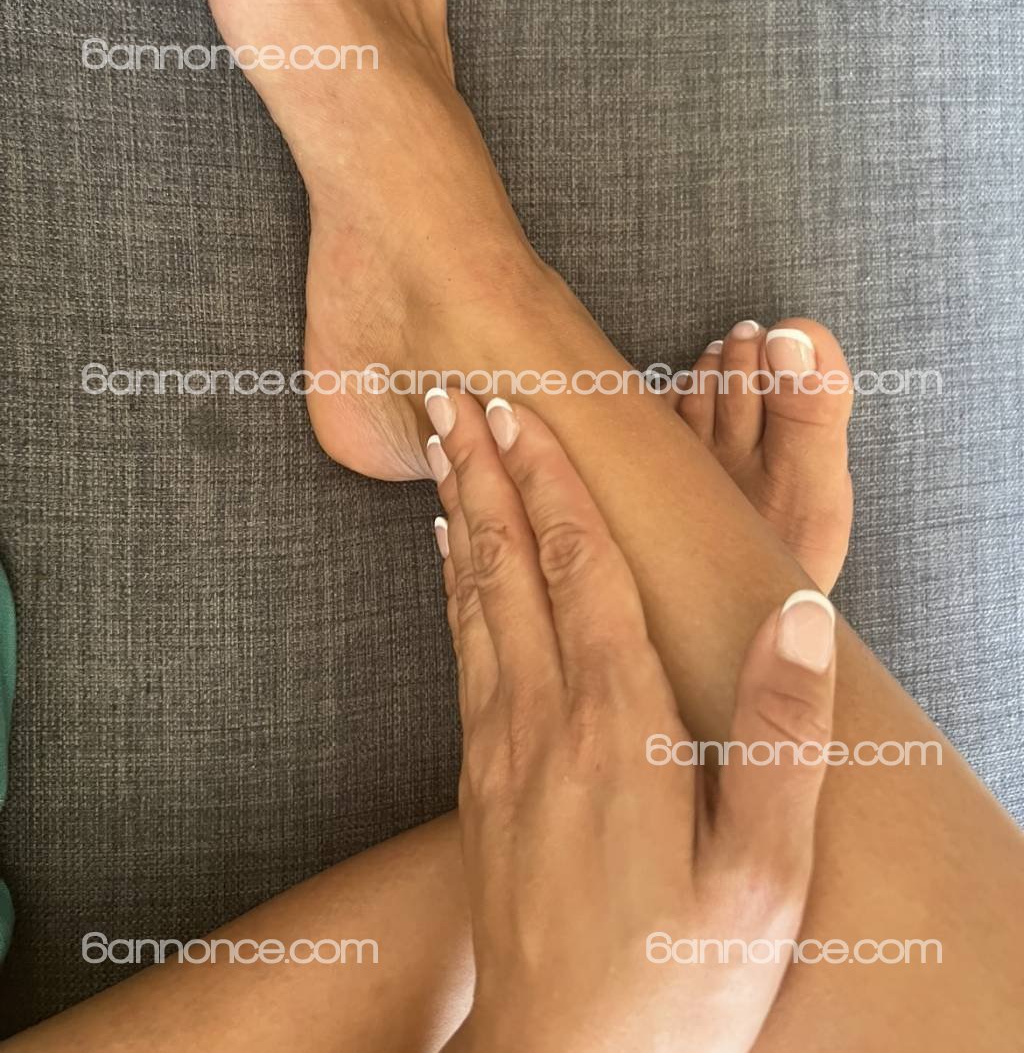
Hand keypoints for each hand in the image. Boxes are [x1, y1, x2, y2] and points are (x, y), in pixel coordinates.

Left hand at [427, 390, 836, 1052]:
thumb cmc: (681, 979)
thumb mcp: (765, 872)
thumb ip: (781, 736)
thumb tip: (795, 613)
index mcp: (617, 725)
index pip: (579, 571)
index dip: (552, 484)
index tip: (523, 410)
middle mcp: (544, 721)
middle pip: (509, 568)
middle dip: (484, 473)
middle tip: (454, 394)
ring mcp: (500, 751)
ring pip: (475, 603)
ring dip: (459, 516)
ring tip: (440, 450)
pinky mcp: (480, 785)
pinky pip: (463, 656)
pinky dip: (455, 591)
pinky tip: (449, 563)